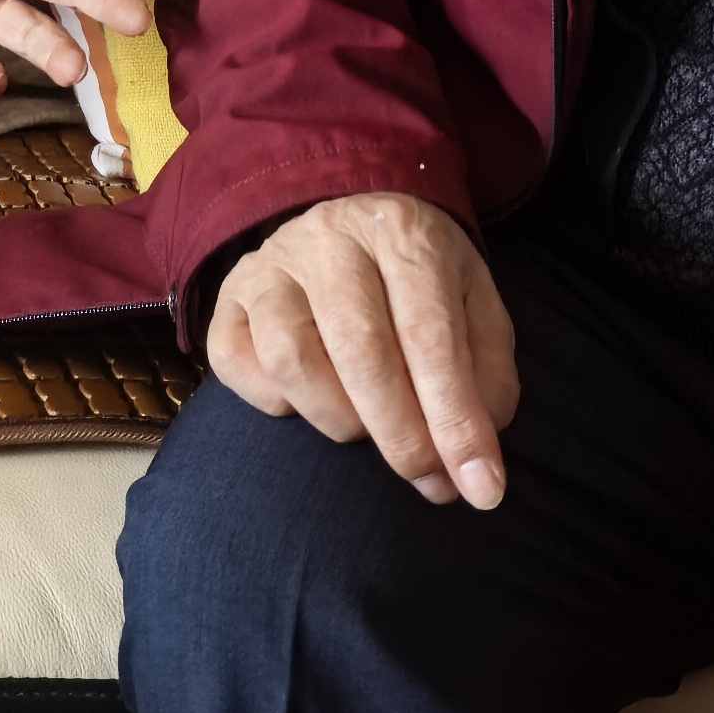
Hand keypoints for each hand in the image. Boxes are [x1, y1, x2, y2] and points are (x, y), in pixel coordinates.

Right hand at [205, 190, 517, 507]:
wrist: (352, 225)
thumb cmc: (421, 283)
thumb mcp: (474, 307)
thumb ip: (486, 376)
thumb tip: (473, 457)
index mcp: (402, 233)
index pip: (430, 336)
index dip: (455, 420)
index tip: (481, 487)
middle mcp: (328, 237)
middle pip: (359, 350)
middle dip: (401, 435)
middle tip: (430, 482)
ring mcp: (270, 264)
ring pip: (291, 359)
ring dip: (338, 419)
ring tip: (369, 433)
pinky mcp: (228, 295)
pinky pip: (235, 363)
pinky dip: (273, 402)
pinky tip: (309, 403)